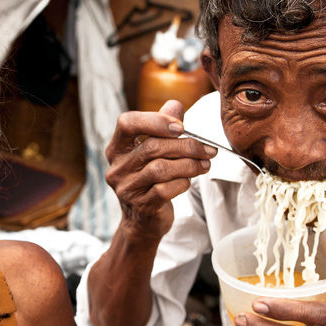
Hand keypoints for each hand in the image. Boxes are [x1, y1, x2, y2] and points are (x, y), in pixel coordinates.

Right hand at [105, 100, 216, 239]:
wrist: (143, 221)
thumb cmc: (150, 180)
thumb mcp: (154, 152)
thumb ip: (162, 127)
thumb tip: (175, 104)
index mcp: (117, 148)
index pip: (127, 123)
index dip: (155, 120)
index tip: (180, 127)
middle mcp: (117, 167)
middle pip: (152, 147)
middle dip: (186, 146)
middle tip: (208, 149)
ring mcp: (126, 188)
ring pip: (161, 169)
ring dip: (189, 165)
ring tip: (204, 164)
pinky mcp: (140, 206)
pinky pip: (166, 190)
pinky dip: (183, 183)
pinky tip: (188, 181)